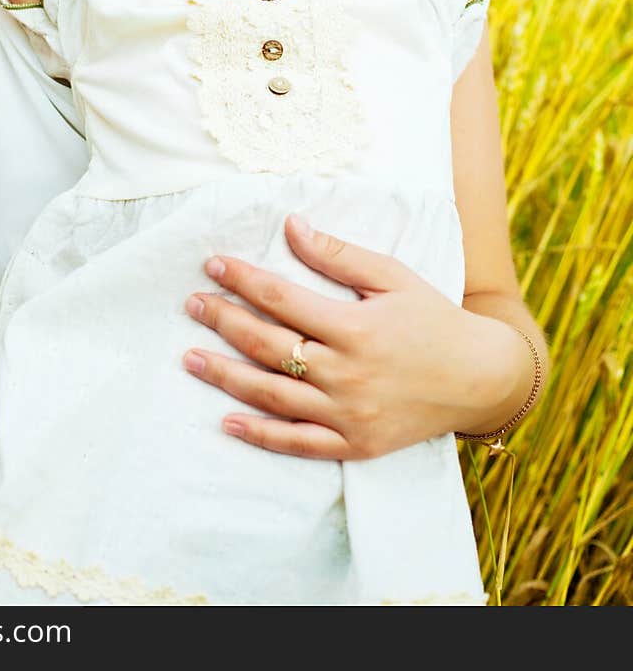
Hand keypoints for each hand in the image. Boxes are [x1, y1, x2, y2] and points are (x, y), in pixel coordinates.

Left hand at [183, 214, 518, 460]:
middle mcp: (346, 373)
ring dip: (225, 376)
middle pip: (268, 346)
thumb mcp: (392, 276)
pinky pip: (297, 443)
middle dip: (224, 322)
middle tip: (192, 304)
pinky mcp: (354, 444)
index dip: (243, 280)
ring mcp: (348, 414)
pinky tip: (226, 422)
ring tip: (190, 358)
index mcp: (355, 327)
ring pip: (272, 395)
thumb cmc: (434, 319)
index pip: (281, 299)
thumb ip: (338, 254)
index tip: (213, 265)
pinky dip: (259, 435)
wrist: (480, 379)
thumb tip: (291, 226)